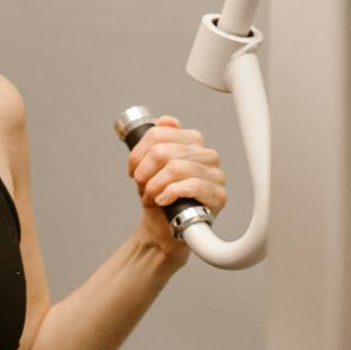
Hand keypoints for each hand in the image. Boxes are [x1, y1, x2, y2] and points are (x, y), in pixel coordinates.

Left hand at [125, 116, 226, 263]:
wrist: (163, 229)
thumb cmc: (159, 196)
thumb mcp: (151, 166)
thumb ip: (156, 141)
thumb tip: (166, 120)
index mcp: (192, 141)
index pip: (159, 133)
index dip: (138, 153)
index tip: (132, 170)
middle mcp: (206, 154)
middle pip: (163, 151)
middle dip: (144, 171)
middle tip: (141, 186)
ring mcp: (215, 175)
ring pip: (175, 168)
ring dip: (154, 185)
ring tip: (150, 196)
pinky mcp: (218, 196)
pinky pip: (191, 186)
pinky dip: (170, 193)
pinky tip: (162, 201)